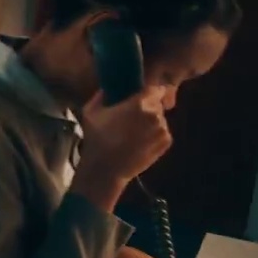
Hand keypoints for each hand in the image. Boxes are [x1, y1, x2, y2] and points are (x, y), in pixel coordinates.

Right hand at [73, 86, 171, 209]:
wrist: (106, 168)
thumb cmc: (96, 138)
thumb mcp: (91, 112)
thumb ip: (101, 95)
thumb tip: (108, 88)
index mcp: (139, 103)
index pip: (155, 88)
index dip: (148, 91)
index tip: (139, 96)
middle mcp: (156, 115)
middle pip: (157, 104)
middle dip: (147, 107)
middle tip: (132, 117)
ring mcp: (163, 130)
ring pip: (159, 119)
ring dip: (150, 122)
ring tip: (134, 133)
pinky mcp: (166, 143)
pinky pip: (162, 132)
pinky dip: (153, 134)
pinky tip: (139, 142)